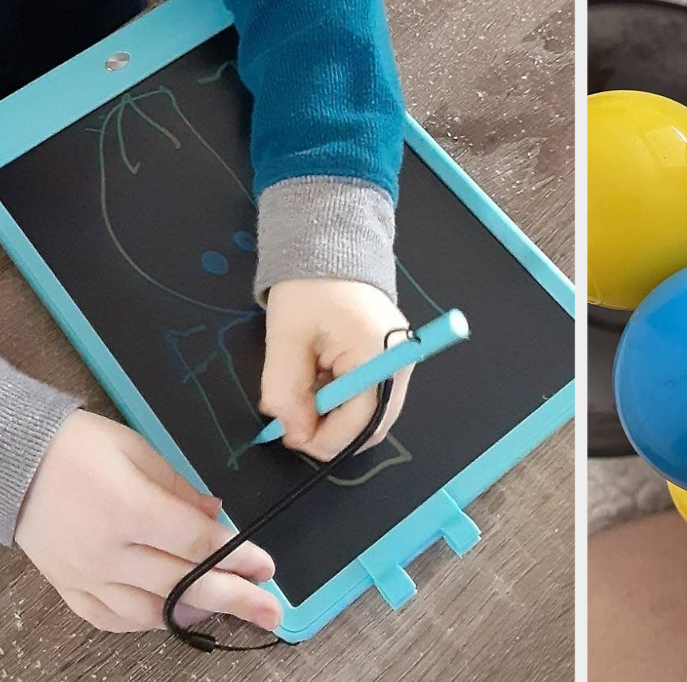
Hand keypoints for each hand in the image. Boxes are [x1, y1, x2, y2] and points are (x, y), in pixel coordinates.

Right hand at [16, 410, 281, 632]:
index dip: (238, 557)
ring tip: (225, 608)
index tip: (266, 567)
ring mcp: (85, 575)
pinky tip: (171, 616)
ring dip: (193, 613)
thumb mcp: (140, 451)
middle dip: (234, 600)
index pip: (197, 544)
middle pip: (182, 584)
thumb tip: (217, 517)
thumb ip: (181, 490)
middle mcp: (108, 552)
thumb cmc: (81, 447)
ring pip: (148, 612)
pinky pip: (109, 620)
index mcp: (130, 509)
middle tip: (270, 612)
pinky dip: (145, 622)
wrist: (13, 460)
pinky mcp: (67, 587)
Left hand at [260, 279, 413, 459]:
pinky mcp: (394, 358)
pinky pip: (372, 397)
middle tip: (294, 420)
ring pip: (371, 414)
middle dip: (331, 432)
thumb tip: (294, 434)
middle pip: (373, 425)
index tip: (289, 436)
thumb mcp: (285, 339)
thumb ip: (287, 391)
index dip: (324, 439)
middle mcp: (400, 362)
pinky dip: (344, 401)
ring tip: (305, 390)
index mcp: (379, 354)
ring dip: (335, 416)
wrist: (330, 246)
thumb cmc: (309, 287)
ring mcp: (401, 360)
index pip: (361, 421)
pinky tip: (320, 380)